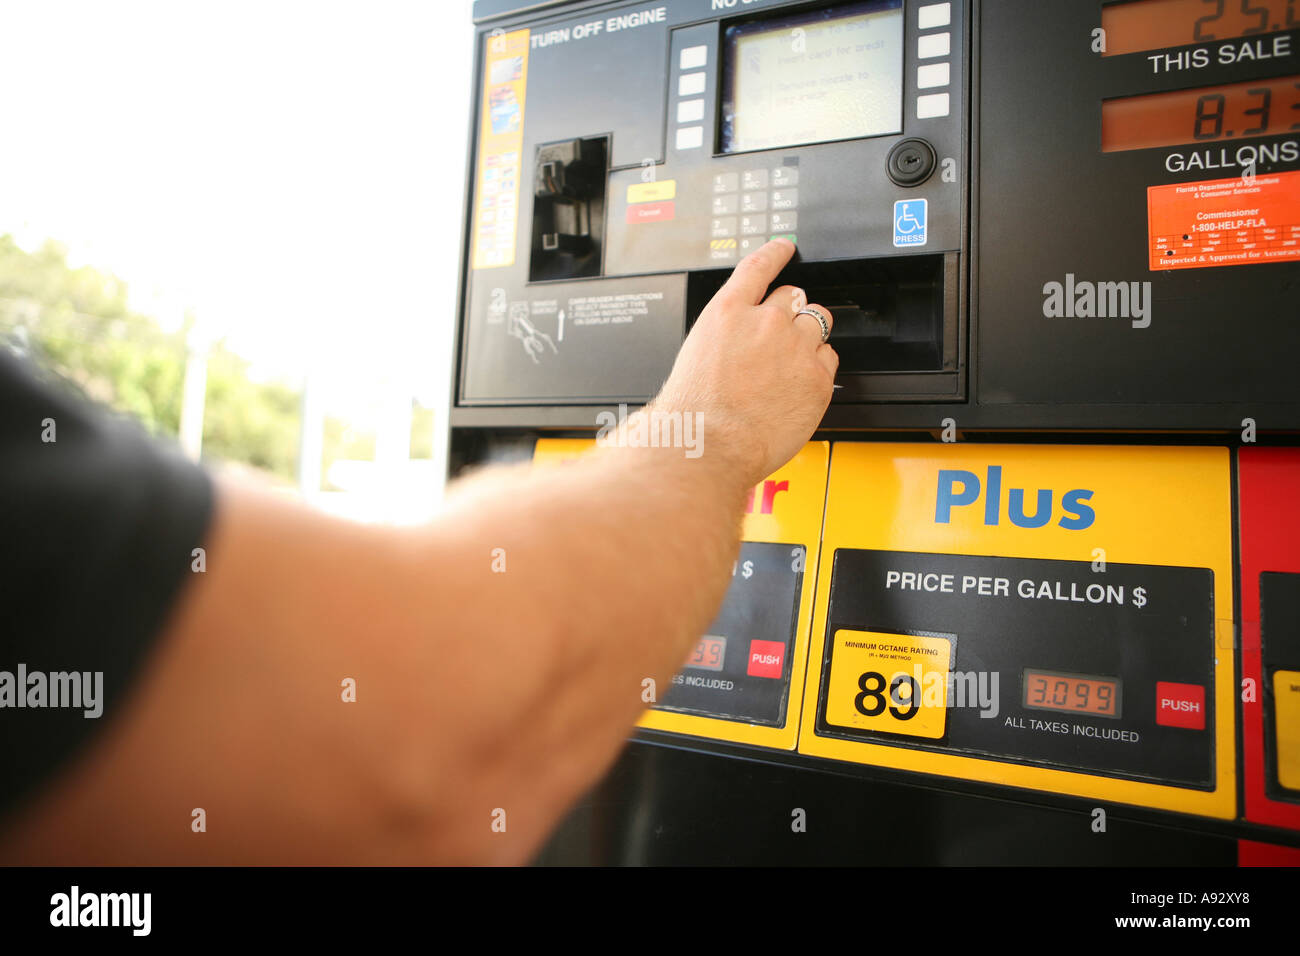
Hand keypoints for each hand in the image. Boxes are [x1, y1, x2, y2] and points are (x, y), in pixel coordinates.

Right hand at [650, 238, 836, 487]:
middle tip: (779, 341)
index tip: (785, 248)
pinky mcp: (818, 377)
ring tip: (789, 367)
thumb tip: (743, 340)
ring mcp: (795, 348)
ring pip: (818, 324)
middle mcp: (766, 322)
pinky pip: (830, 358)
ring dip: (808, 338)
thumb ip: (727, 335)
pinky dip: (818, 368)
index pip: (759, 266)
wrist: (710, 446)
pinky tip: (800, 384)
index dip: (777, 252)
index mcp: (728, 312)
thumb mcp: (696, 354)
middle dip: (790, 313)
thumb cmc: (695, 412)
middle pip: (794, 298)